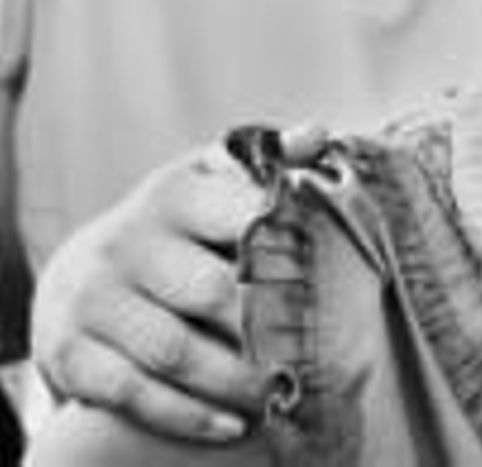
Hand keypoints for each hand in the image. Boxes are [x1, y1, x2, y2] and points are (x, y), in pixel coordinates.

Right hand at [30, 130, 320, 441]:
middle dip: (268, 327)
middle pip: (211, 291)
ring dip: (237, 381)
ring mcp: (96, 300)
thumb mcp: (212, 184)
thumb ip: (267, 163)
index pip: (238, 216)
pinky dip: (188, 416)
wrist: (79, 277)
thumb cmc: (175, 230)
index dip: (287, 247)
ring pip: (175, 350)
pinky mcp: (71, 353)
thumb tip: (320, 135)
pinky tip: (234, 425)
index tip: (331, 276)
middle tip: (318, 353)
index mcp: (175, 194)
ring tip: (283, 397)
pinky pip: (134, 393)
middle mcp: (130, 243)